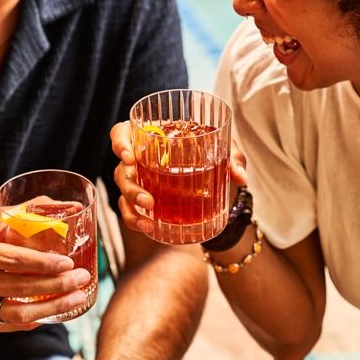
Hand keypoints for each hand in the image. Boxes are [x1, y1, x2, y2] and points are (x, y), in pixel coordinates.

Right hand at [0, 211, 91, 331]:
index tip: (68, 262)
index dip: (40, 262)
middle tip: (82, 278)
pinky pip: (11, 324)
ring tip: (78, 297)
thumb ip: (26, 213)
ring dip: (52, 307)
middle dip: (55, 284)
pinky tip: (56, 310)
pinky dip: (36, 317)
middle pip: (17, 286)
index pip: (9, 258)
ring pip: (17, 312)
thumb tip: (72, 206)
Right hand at [110, 120, 248, 234]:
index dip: (120, 142)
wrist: (218, 187)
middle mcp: (141, 158)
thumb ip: (233, 159)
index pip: (123, 132)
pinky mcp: (143, 202)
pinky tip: (148, 227)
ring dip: (132, 205)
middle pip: (122, 167)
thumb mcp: (225, 152)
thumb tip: (239, 176)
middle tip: (146, 198)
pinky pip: (129, 210)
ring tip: (149, 218)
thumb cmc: (213, 157)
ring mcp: (140, 181)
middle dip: (130, 185)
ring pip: (123, 190)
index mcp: (153, 137)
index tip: (129, 155)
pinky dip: (135, 219)